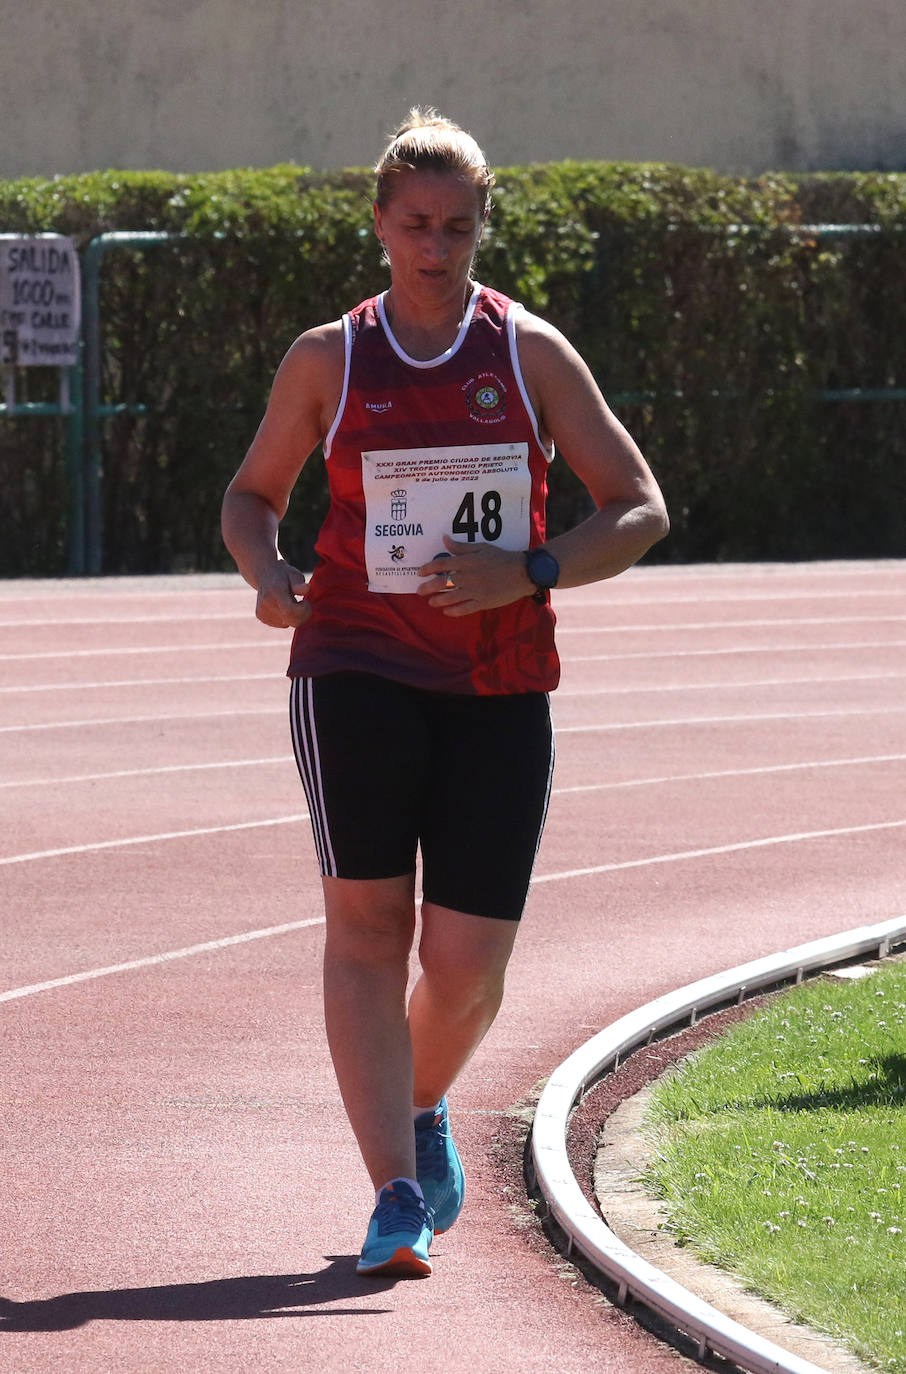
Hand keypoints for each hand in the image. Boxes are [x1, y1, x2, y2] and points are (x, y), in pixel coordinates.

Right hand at [254, 560, 310, 628]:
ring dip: (294, 616)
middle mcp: (265, 603)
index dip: (304, 610)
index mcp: (275, 591)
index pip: (290, 611)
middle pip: (291, 621)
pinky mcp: (261, 617)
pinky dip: (287, 618)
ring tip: (289, 602)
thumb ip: (300, 584)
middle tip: (302, 603)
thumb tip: (307, 588)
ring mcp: (261, 611)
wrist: (265, 574)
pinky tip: (283, 607)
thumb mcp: (294, 575)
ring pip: (287, 624)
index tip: (305, 601)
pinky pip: (282, 624)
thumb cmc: (285, 575)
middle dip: (302, 615)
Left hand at [416, 536, 533, 615]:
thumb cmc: (502, 558)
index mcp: (467, 562)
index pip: (442, 564)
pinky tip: (446, 611)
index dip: (428, 568)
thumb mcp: (481, 548)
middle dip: (428, 587)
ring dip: (438, 600)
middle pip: (442, 583)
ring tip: (431, 602)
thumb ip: (461, 547)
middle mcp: (468, 577)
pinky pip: (464, 609)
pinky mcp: (483, 602)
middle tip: (419, 591)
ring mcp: (475, 591)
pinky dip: (453, 611)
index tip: (420, 573)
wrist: (522, 573)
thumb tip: (444, 539)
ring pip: (450, 598)